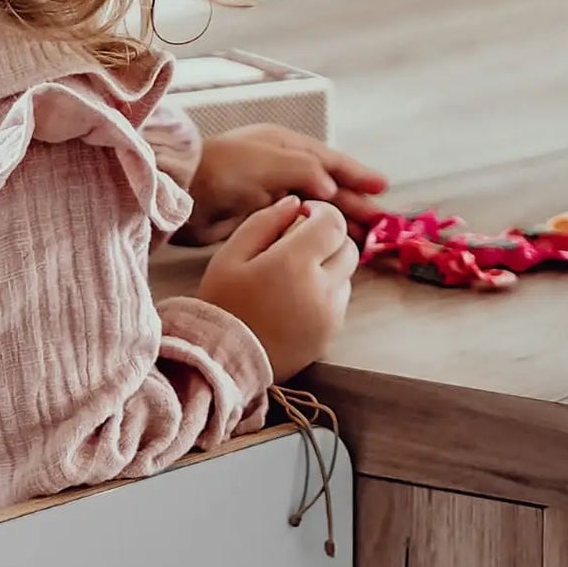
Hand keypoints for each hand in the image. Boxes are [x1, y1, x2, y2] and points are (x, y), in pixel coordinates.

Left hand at [181, 125, 387, 245]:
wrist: (183, 193)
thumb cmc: (224, 169)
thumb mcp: (271, 162)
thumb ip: (305, 172)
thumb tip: (332, 188)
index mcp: (287, 146)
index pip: (330, 160)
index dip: (357, 174)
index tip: (381, 187)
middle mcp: (282, 169)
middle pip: (327, 187)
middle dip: (354, 203)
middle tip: (380, 222)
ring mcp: (271, 195)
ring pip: (314, 210)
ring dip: (338, 222)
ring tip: (363, 239)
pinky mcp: (259, 220)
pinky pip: (296, 227)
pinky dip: (314, 235)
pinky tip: (328, 246)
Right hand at [196, 196, 357, 380]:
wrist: (220, 362)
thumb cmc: (220, 305)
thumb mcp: (228, 256)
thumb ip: (263, 222)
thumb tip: (294, 204)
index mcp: (295, 263)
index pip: (333, 222)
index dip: (320, 212)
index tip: (302, 217)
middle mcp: (321, 288)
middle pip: (347, 247)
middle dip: (328, 239)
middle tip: (299, 246)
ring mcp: (329, 315)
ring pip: (346, 275)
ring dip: (328, 267)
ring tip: (295, 277)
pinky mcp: (329, 335)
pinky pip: (339, 303)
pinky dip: (325, 295)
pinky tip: (296, 301)